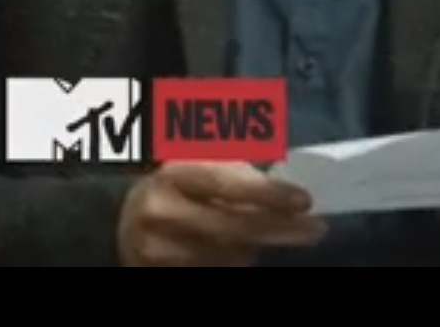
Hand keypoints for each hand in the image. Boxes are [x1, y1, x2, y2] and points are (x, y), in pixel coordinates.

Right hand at [116, 162, 324, 266]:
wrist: (122, 220)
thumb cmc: (180, 185)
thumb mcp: (204, 166)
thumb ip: (242, 176)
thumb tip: (291, 196)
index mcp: (176, 174)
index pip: (229, 184)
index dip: (269, 194)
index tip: (305, 201)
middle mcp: (163, 212)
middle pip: (234, 227)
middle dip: (281, 229)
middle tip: (316, 229)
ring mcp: (157, 250)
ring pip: (229, 256)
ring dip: (254, 248)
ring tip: (264, 233)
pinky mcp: (158, 273)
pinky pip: (213, 271)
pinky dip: (233, 262)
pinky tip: (239, 252)